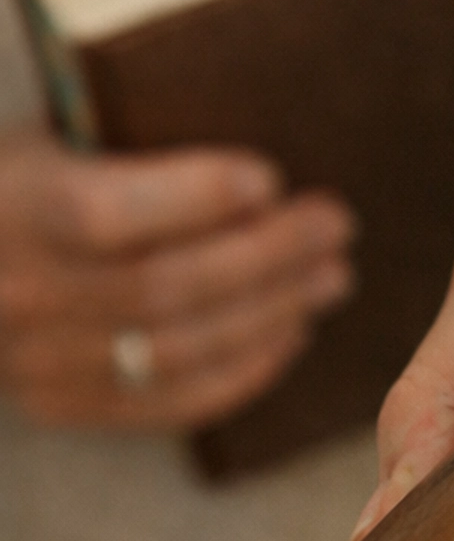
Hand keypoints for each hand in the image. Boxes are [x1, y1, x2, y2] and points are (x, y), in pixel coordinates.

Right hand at [0, 128, 356, 431]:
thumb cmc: (17, 181)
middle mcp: (19, 292)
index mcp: (9, 206)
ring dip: (270, 314)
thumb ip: (121, 137)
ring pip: (175, 351)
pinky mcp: (61, 401)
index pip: (104, 214)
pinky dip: (241, 371)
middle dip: (266, 256)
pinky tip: (288, 333)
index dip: (196, 198)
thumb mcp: (46, 137)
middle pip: (161, 288)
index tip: (269, 178)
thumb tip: (252, 153)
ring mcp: (37, 359)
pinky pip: (166, 403)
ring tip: (329, 277)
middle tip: (334, 225)